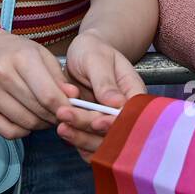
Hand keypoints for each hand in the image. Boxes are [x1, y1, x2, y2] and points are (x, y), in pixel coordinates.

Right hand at [0, 28, 69, 138]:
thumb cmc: (17, 53)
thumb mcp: (42, 56)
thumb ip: (59, 78)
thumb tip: (74, 98)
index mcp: (21, 58)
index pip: (48, 95)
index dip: (64, 108)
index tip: (72, 111)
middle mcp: (0, 73)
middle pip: (37, 111)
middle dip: (54, 117)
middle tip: (59, 114)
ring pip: (24, 124)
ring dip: (40, 125)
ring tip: (43, 116)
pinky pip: (7, 132)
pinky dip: (21, 131)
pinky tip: (26, 121)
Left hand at [55, 32, 145, 159]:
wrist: (82, 54)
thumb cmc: (93, 51)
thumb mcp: (97, 58)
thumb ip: (105, 80)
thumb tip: (116, 103)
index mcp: (133, 92)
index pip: (131, 115)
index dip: (115, 123)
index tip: (96, 122)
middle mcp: (124, 111)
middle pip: (114, 131)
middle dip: (90, 130)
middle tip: (66, 117)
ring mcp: (109, 121)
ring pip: (101, 141)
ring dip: (81, 138)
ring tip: (61, 127)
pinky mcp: (94, 127)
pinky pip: (90, 142)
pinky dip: (78, 142)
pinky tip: (65, 135)